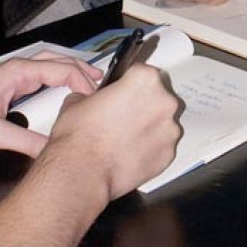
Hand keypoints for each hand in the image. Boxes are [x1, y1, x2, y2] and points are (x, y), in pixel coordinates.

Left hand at [0, 56, 101, 157]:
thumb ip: (23, 141)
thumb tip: (50, 150)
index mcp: (19, 72)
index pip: (60, 69)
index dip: (80, 79)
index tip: (93, 95)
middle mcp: (19, 68)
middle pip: (58, 60)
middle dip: (81, 69)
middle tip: (100, 83)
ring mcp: (14, 73)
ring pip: (51, 63)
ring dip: (70, 69)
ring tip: (88, 79)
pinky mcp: (10, 82)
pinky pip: (42, 72)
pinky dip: (59, 75)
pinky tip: (63, 85)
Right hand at [47, 63, 180, 200]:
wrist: (81, 173)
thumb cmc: (80, 137)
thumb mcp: (77, 101)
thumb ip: (93, 94)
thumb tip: (91, 99)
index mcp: (144, 79)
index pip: (142, 73)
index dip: (130, 84)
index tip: (123, 94)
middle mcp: (163, 101)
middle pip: (157, 97)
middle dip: (142, 106)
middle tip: (122, 119)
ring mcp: (169, 129)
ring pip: (162, 123)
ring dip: (148, 129)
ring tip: (124, 140)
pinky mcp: (168, 154)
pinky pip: (162, 146)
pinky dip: (150, 150)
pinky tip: (130, 155)